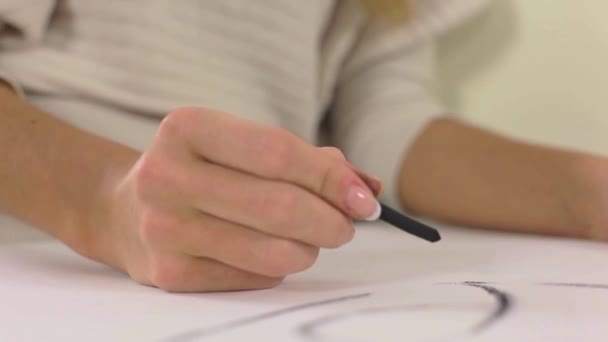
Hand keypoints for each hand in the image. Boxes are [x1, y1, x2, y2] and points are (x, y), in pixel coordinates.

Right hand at [91, 107, 381, 291]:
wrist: (125, 210)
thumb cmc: (200, 170)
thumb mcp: (238, 145)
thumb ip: (304, 159)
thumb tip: (365, 187)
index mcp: (188, 128)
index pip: (277, 154)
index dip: (331, 178)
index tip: (364, 198)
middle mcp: (167, 176)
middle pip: (279, 207)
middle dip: (331, 221)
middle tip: (346, 225)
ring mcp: (165, 229)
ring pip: (272, 251)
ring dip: (309, 249)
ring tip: (310, 240)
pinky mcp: (170, 273)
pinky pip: (255, 278)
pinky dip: (278, 268)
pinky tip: (268, 252)